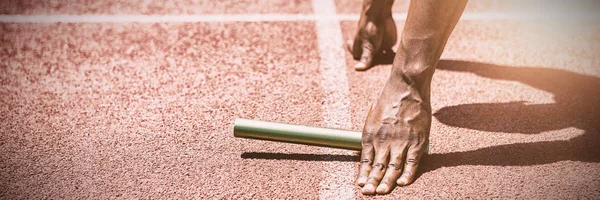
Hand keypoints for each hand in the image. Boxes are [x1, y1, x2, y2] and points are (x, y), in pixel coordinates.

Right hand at [347, 15, 396, 70]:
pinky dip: (394, 60)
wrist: (380, 15)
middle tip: (388, 74)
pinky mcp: (388, 49)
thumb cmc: (368, 29)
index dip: (369, 73)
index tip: (375, 78)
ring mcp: (378, 52)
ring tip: (395, 70)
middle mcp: (368, 55)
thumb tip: (357, 69)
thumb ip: (365, 58)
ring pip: (383, 63)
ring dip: (388, 66)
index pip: (363, 67)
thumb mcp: (367, 45)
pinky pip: (391, 58)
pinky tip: (399, 62)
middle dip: (380, 71)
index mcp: (359, 55)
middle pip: (375, 67)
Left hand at [356, 78, 430, 194]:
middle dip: (372, 182)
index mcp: (371, 135)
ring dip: (386, 182)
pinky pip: (411, 162)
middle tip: (368, 194)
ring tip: (381, 192)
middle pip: (377, 166)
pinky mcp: (416, 141)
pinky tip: (402, 183)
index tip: (360, 184)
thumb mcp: (373, 117)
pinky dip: (407, 174)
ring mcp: (400, 142)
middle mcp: (384, 140)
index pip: (365, 160)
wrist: (406, 87)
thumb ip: (371, 133)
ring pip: (392, 167)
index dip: (363, 173)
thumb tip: (368, 147)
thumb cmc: (389, 100)